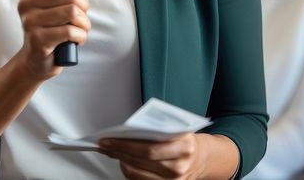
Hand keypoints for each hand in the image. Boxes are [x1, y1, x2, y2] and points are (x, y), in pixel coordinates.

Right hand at [13, 0, 93, 80]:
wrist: (36, 61)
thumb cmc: (50, 30)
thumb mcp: (59, 6)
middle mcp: (26, 5)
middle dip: (84, 6)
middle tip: (82, 17)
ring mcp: (30, 23)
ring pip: (72, 12)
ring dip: (84, 23)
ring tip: (81, 29)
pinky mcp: (38, 40)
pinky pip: (70, 31)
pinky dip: (81, 36)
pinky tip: (77, 40)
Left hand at [98, 132, 213, 179]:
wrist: (199, 158)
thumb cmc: (183, 139)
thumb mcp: (175, 127)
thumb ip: (156, 127)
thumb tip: (127, 129)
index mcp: (183, 146)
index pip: (149, 149)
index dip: (126, 145)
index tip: (109, 139)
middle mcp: (179, 167)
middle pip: (141, 162)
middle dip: (118, 152)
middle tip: (104, 144)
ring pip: (138, 175)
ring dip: (121, 163)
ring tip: (111, 152)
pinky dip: (129, 172)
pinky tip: (122, 162)